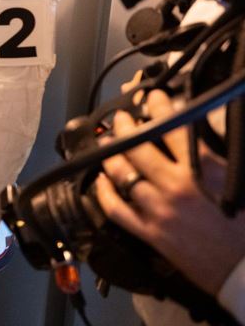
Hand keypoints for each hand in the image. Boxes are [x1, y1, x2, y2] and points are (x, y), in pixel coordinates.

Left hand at [96, 89, 244, 295]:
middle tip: (122, 117)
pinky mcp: (149, 233)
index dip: (161, 108)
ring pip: (122, 173)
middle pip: (139, 147)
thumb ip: (217, 159)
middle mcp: (176, 186)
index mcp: (204, 172)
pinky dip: (104, 193)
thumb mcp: (239, 182)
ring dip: (111, 154)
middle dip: (127, 126)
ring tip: (107, 141)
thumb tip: (201, 136)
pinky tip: (101, 180)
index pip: (175, 129)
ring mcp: (158, 210)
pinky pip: (117, 209)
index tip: (154, 97)